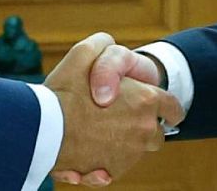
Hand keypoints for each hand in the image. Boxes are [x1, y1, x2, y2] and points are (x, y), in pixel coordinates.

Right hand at [45, 33, 182, 185]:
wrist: (43, 131)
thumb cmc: (64, 92)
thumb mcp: (83, 53)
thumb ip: (102, 45)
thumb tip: (108, 46)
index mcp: (145, 100)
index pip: (173, 107)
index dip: (170, 109)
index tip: (168, 113)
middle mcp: (144, 130)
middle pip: (156, 132)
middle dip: (144, 126)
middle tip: (120, 118)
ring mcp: (131, 154)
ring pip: (137, 150)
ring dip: (126, 143)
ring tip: (100, 133)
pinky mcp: (114, 171)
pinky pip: (118, 166)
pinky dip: (108, 160)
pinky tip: (89, 150)